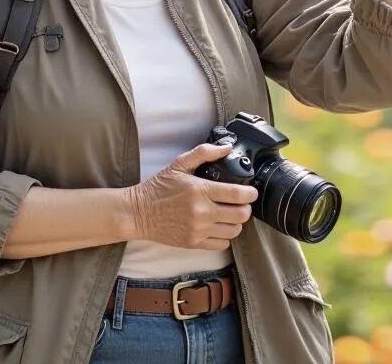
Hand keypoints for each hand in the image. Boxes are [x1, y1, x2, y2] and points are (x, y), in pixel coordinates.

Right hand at [126, 142, 258, 249]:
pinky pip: (221, 244)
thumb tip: (226, 148)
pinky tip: (219, 226)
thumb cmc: (159, 187)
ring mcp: (198, 230)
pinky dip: (225, 236)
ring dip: (237, 222)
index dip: (250, 193)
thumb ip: (204, 152)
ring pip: (234, 231)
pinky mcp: (194, 243)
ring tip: (231, 214)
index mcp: (199, 190)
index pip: (236, 194)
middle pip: (240, 215)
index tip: (252, 192)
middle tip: (242, 203)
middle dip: (246, 208)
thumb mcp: (180, 163)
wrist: (139, 213)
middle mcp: (201, 212)